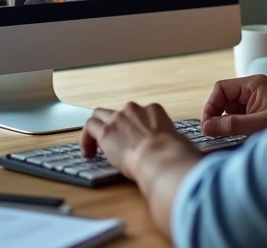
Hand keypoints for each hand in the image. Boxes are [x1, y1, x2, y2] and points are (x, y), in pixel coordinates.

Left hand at [80, 103, 196, 181]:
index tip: (134, 140)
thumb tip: (180, 151)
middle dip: (113, 124)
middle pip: (117, 112)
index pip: (139, 113)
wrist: (161, 157)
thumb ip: (172, 142)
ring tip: (94, 146)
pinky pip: (89, 128)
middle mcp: (134, 109)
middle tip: (112, 140)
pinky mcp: (105, 131)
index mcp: (154, 110)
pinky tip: (88, 153)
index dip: (133, 126)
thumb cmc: (173, 154)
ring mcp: (118, 118)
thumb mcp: (178, 142)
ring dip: (96, 128)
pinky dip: (86, 139)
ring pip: (99, 115)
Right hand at [201, 75, 266, 136]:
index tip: (208, 124)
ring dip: (226, 122)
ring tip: (228, 136)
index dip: (211, 105)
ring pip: (230, 108)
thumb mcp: (259, 125)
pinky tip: (238, 135)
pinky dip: (235, 125)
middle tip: (215, 133)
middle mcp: (253, 88)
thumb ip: (232, 125)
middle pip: (224, 98)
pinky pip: (239, 115)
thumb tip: (208, 126)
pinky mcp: (259, 110)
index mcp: (253, 84)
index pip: (221, 88)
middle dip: (218, 115)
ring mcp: (256, 99)